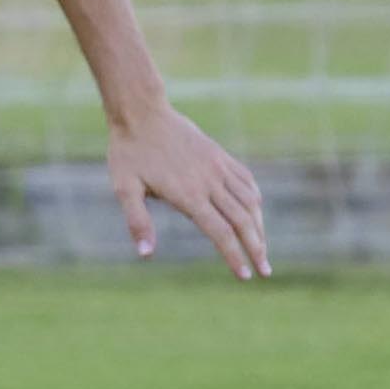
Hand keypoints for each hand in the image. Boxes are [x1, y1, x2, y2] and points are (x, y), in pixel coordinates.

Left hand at [107, 104, 269, 279]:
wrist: (141, 112)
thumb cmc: (128, 152)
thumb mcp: (124, 188)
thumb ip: (137, 222)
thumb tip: (146, 255)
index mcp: (188, 194)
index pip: (220, 232)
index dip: (234, 256)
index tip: (245, 276)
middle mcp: (209, 182)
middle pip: (242, 221)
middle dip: (256, 248)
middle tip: (265, 271)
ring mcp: (217, 166)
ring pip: (249, 201)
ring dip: (259, 227)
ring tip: (263, 248)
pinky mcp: (219, 155)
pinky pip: (246, 180)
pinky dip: (255, 199)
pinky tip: (256, 212)